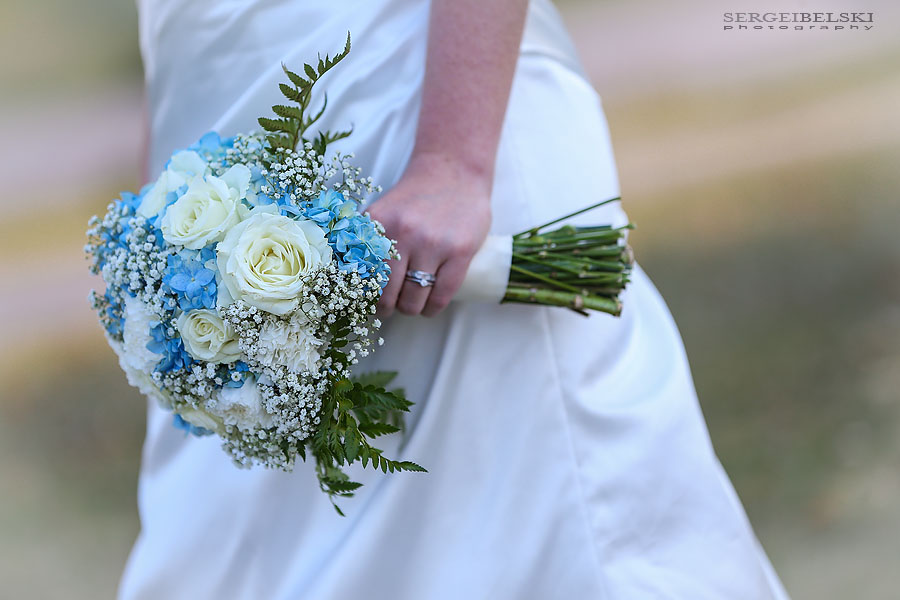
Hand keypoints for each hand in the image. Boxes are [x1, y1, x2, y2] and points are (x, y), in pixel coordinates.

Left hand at [366, 152, 491, 317]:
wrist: (454, 171)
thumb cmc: (416, 198)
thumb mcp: (384, 212)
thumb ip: (367, 240)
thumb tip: (346, 279)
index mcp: (378, 225)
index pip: (363, 276)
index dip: (364, 296)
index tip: (367, 302)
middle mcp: (403, 234)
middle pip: (387, 293)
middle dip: (387, 308)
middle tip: (389, 309)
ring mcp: (433, 243)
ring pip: (414, 298)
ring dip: (410, 309)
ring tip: (411, 306)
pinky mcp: (460, 251)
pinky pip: (441, 294)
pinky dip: (432, 308)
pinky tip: (429, 308)